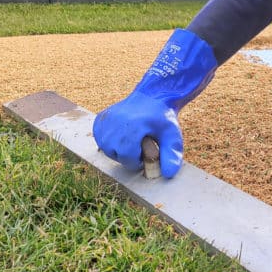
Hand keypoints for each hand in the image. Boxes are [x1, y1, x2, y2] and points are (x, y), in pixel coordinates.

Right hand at [93, 29, 216, 177]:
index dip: (137, 161)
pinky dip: (109, 141)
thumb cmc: (162, 118)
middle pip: (115, 154)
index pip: (127, 157)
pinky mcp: (100, 118)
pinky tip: (121, 135)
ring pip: (105, 149)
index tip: (146, 152)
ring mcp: (106, 119)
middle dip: (128, 156)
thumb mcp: (171, 136)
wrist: (153, 97)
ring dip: (118, 150)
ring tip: (131, 140)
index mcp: (133, 126)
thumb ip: (171, 155)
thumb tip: (168, 174)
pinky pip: (100, 139)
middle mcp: (116, 121)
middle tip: (140, 145)